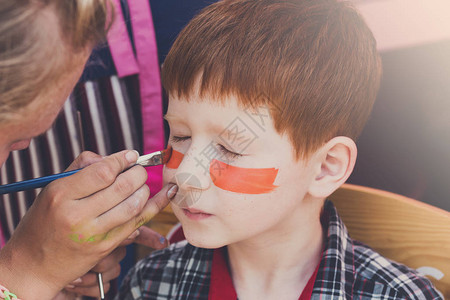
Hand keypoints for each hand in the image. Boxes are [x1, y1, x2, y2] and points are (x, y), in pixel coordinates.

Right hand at [0, 150, 175, 299]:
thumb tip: (114, 157)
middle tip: (139, 170)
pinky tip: (165, 194)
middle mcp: (77, 214)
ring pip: (133, 205)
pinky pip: (137, 223)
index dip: (122, 160)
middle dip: (138, 173)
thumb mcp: (52, 189)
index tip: (132, 154)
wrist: (34, 265)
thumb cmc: (44, 220)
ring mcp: (93, 233)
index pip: (102, 172)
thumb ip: (81, 168)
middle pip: (121, 187)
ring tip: (142, 184)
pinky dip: (154, 206)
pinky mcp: (105, 247)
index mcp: (61, 195)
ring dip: (145, 190)